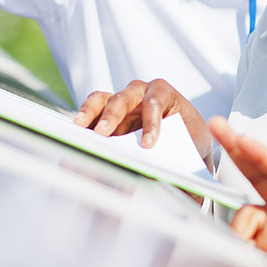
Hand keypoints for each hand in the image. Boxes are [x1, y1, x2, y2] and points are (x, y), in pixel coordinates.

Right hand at [73, 79, 209, 158]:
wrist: (185, 139)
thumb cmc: (188, 139)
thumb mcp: (189, 145)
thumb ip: (175, 155)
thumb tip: (159, 175)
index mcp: (165, 94)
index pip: (155, 103)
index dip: (150, 123)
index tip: (147, 144)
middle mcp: (141, 91)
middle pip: (125, 97)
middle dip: (113, 115)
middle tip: (103, 132)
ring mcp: (122, 100)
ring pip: (104, 99)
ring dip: (91, 112)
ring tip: (81, 127)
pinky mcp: (107, 111)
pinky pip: (93, 109)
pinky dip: (85, 118)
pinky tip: (77, 131)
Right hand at [211, 116, 266, 266]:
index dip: (262, 155)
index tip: (243, 139)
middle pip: (261, 172)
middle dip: (239, 149)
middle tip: (217, 126)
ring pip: (248, 212)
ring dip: (246, 231)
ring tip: (261, 255)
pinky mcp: (261, 242)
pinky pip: (243, 236)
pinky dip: (243, 244)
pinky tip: (256, 258)